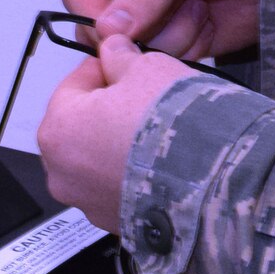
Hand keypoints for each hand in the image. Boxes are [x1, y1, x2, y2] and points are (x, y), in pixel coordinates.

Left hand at [37, 35, 193, 231]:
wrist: (216, 186)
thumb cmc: (177, 128)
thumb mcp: (148, 69)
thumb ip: (121, 58)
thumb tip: (114, 50)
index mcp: (57, 130)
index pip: (74, 85)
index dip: (104, 69)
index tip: (125, 64)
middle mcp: (62, 173)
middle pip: (82, 126)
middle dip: (110, 110)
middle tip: (146, 97)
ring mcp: (87, 203)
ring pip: (99, 160)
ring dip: (121, 143)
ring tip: (160, 131)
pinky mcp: (114, 223)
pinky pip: (119, 187)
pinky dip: (134, 174)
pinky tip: (164, 161)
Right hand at [62, 0, 259, 58]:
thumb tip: (107, 29)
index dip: (91, 13)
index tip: (114, 30)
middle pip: (98, 26)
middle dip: (136, 27)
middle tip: (171, 11)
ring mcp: (145, 14)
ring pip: (128, 46)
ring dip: (166, 34)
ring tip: (198, 8)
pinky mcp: (167, 39)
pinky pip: (156, 58)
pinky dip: (181, 46)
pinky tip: (204, 22)